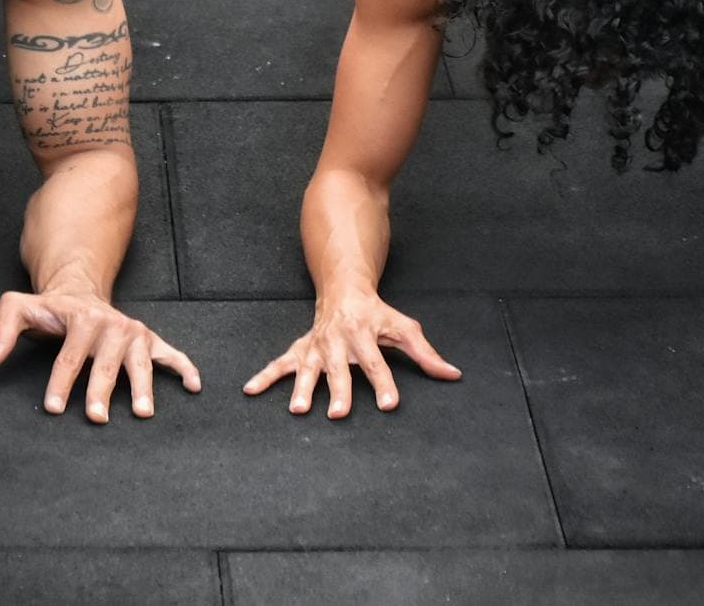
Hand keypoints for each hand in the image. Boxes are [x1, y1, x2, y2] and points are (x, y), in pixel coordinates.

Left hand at [0, 289, 200, 423]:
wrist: (81, 290)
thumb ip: (2, 330)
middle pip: (106, 364)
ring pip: (140, 364)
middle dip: (100, 391)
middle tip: (96, 418)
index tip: (54, 408)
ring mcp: (134, 333)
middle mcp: (112, 325)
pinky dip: (184, 369)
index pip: (69, 357)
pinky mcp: (149, 339)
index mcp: (82, 319)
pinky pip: (171, 354)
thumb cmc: (49, 308)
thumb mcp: (19, 307)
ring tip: (142, 413)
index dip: (60, 383)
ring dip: (142, 388)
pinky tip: (194, 386)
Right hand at [243, 290, 459, 417]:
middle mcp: (337, 340)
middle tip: (340, 414)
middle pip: (340, 369)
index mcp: (363, 334)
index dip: (384, 384)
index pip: (377, 362)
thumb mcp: (404, 328)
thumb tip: (453, 375)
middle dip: (339, 390)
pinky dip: (264, 376)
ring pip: (308, 369)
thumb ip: (426, 354)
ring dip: (303, 389)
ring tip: (299, 410)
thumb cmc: (376, 313)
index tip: (389, 404)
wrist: (343, 288)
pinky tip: (250, 390)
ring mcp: (316, 346)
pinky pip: (279, 364)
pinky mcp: (300, 349)